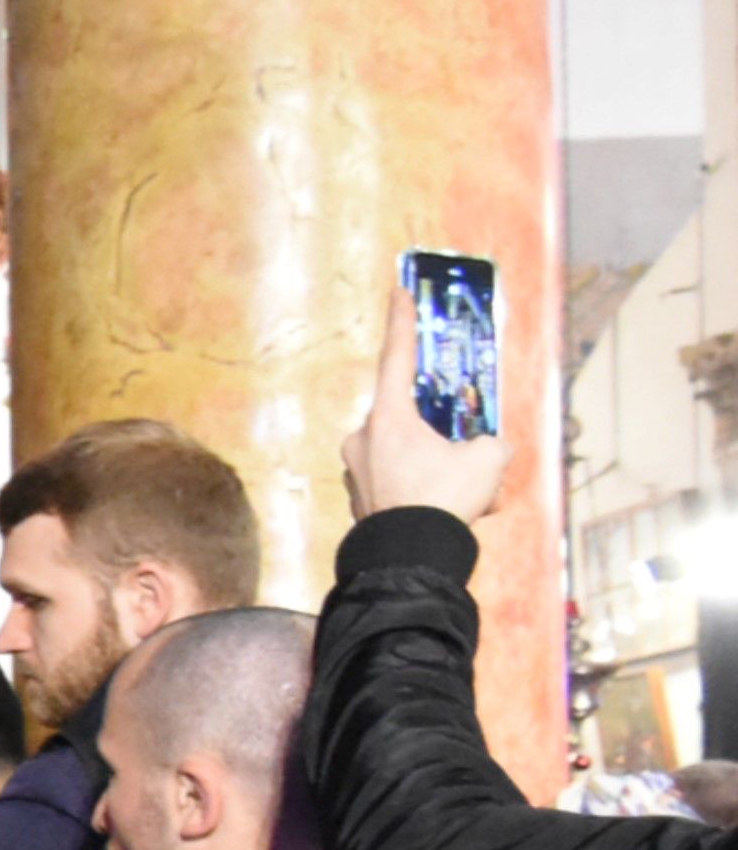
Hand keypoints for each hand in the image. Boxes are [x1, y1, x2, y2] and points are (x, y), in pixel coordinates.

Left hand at [343, 278, 505, 523]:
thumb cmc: (445, 501)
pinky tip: (455, 515)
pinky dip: (431, 494)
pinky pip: (403, 485)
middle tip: (474, 463)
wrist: (410, 560)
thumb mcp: (490, 459)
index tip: (398, 289)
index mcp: (387, 419)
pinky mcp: (361, 500)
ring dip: (446, 473)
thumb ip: (491, 442)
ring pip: (413, 458)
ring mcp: (357, 471)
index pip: (397, 358)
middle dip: (451, 440)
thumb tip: (486, 451)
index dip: (402, 322)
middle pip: (416, 422)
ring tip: (472, 500)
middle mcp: (363, 440)